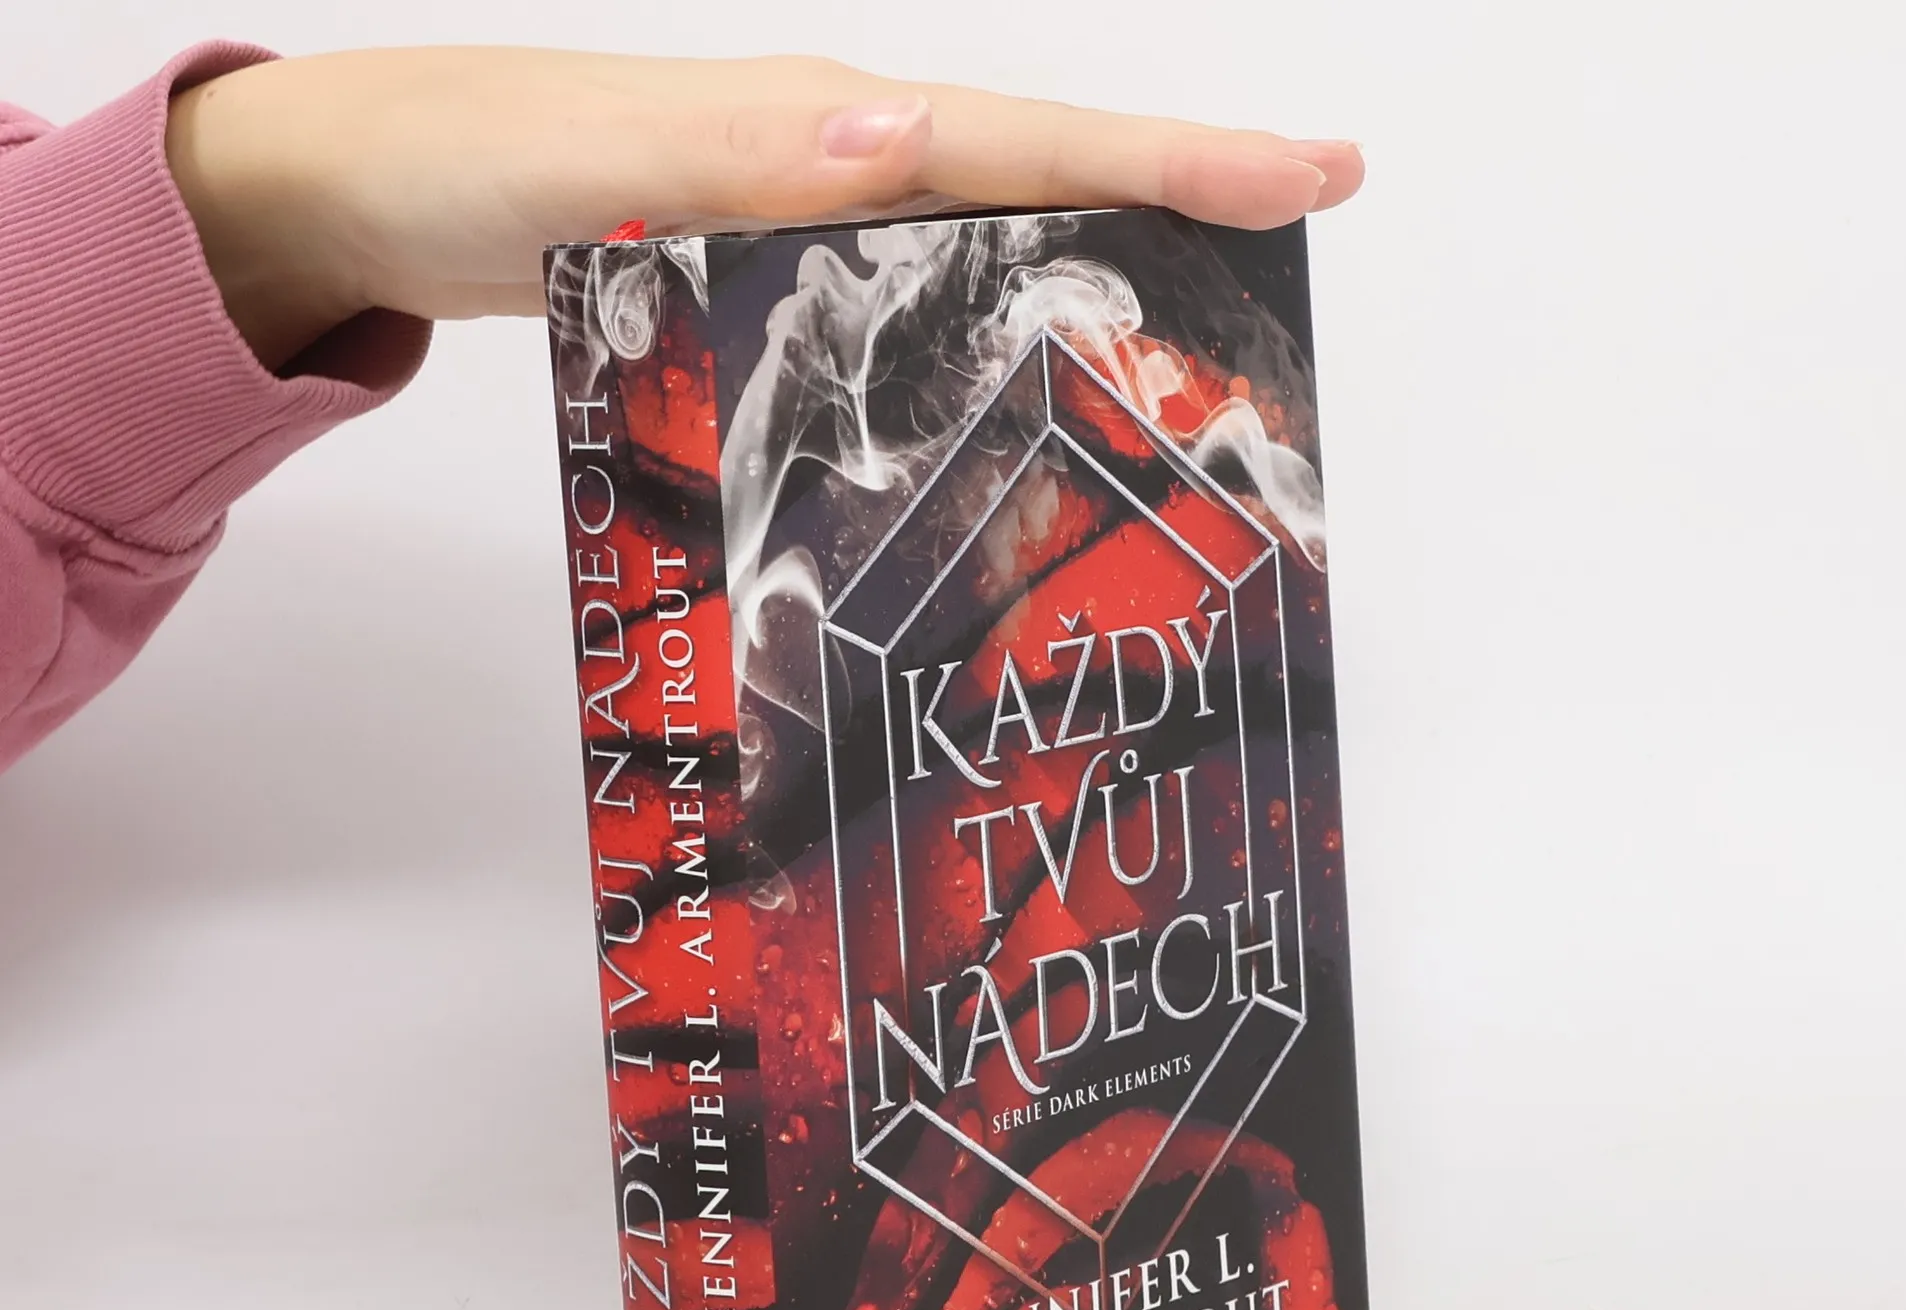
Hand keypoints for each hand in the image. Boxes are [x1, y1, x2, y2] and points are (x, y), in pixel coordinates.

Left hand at [165, 49, 1363, 371]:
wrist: (368, 191)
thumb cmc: (467, 167)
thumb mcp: (604, 160)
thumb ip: (754, 156)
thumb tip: (914, 136)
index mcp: (822, 128)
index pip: (1034, 138)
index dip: (1176, 157)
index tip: (1309, 171)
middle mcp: (834, 159)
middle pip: (1043, 170)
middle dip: (1180, 191)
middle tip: (1306, 227)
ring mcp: (805, 211)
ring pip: (988, 228)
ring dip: (1099, 254)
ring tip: (1206, 301)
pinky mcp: (767, 260)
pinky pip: (911, 283)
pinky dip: (983, 313)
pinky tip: (1012, 357)